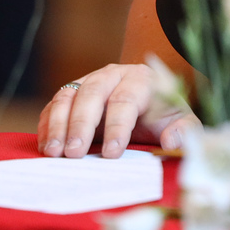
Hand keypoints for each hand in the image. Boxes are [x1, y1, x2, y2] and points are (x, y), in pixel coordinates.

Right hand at [38, 64, 198, 158]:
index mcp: (141, 80)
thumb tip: (172, 141)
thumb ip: (185, 131)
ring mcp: (88, 82)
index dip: (117, 127)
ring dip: (58, 124)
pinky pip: (53, 105)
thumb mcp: (181, 121)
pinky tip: (45, 146)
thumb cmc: (164, 114)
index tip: (111, 154)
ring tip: (53, 153)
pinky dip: (47, 124)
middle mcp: (112, 75)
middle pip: (92, 94)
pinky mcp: (71, 94)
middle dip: (81, 124)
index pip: (126, 100)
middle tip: (74, 154)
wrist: (147, 101)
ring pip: (67, 96)